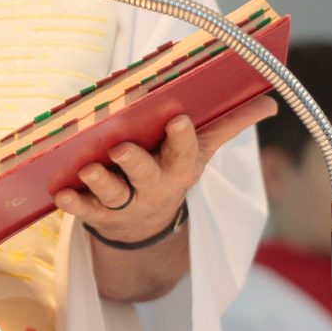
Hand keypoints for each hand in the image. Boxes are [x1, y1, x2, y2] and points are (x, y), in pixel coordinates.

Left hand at [50, 99, 275, 245]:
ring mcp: (125, 202)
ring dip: (101, 182)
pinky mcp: (99, 214)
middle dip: (136, 163)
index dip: (182, 138)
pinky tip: (61, 195)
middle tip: (122, 149)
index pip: (185, 152)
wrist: (145, 227)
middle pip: (147, 176)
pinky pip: (85, 210)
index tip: (177, 119)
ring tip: (90, 169)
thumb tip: (270, 103)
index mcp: (179, 168)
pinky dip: (74, 204)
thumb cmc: (171, 172)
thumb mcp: (201, 152)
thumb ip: (229, 125)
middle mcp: (153, 187)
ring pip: (113, 194)